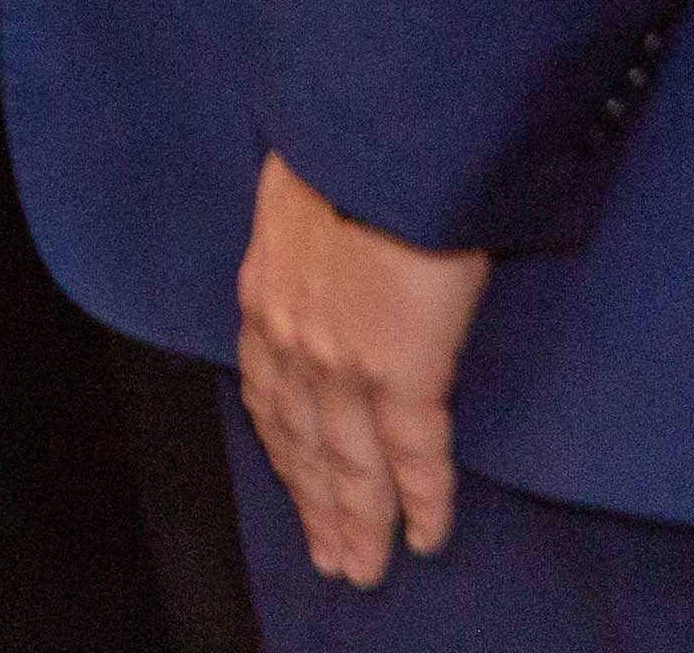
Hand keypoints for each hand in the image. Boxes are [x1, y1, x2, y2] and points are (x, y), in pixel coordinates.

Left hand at [233, 151, 488, 589]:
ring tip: (367, 565)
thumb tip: (331, 244)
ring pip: (349, 463)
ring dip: (359, 521)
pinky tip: (426, 534)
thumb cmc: (350, 144)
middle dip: (317, 503)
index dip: (285, 446)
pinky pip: (412, 453)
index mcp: (266, 293)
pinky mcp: (399, 367)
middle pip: (302, 443)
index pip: (268, 391)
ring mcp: (341, 359)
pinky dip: (419, 500)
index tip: (296, 483)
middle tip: (333, 557)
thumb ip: (308, 239)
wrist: (379, 127)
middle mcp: (290, 337)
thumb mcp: (301, 192)